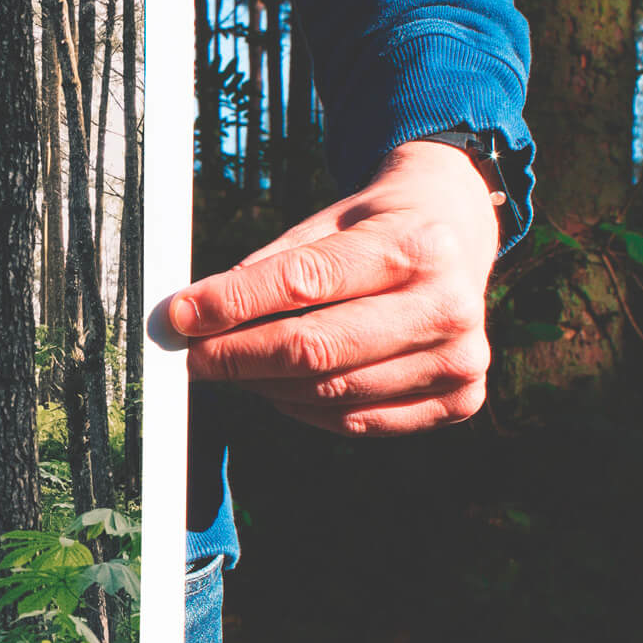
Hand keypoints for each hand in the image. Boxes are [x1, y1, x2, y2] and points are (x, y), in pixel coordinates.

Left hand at [168, 140, 499, 435]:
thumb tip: (197, 314)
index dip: (233, 303)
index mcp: (414, 247)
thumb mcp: (330, 221)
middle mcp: (446, 306)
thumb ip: (271, 266)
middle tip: (193, 356)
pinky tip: (278, 388)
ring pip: (331, 392)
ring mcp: (460, 360)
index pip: (304, 282)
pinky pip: (358, 422)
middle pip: (316, 348)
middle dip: (238, 355)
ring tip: (232, 367)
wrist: (458, 236)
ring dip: (264, 385)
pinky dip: (305, 409)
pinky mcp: (461, 400)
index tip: (181, 314)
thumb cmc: (379, 228)